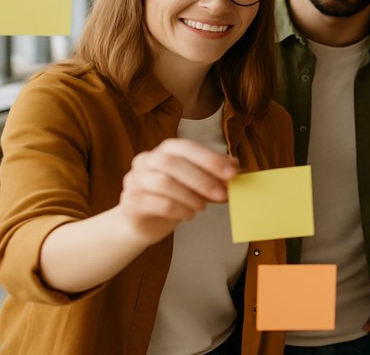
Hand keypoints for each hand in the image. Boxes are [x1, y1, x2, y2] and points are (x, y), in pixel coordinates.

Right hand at [117, 138, 238, 244]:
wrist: (146, 222)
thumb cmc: (176, 196)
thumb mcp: (198, 183)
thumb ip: (216, 175)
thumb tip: (238, 168)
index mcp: (165, 149)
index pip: (187, 147)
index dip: (210, 159)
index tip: (232, 173)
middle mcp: (146, 160)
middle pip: (172, 163)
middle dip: (202, 179)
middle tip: (222, 195)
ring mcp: (135, 180)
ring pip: (163, 183)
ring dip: (190, 196)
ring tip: (203, 207)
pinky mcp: (131, 202)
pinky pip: (157, 203)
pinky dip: (179, 210)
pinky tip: (189, 215)